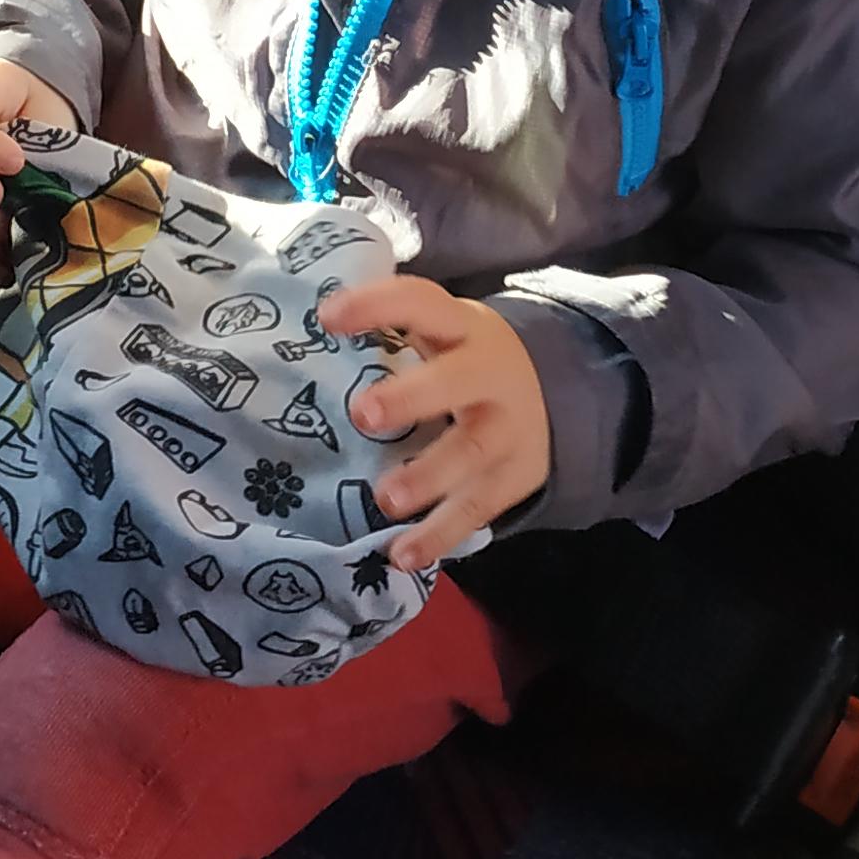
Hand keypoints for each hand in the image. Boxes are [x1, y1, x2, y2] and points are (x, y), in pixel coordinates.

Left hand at [321, 277, 549, 568]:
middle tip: (362, 416)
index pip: (422, 303)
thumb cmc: (464, 363)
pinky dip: (440, 534)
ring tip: (386, 499)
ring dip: (428, 475)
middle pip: (457, 381)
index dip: (377, 305)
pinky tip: (402, 554)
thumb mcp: (443, 335)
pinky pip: (477, 508)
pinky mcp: (512, 478)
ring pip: (472, 450)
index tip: (327, 318)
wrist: (554, 398)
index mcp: (462, 328)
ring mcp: (506, 429)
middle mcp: (489, 373)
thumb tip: (305, 337)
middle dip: (412, 397)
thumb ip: (392, 335)